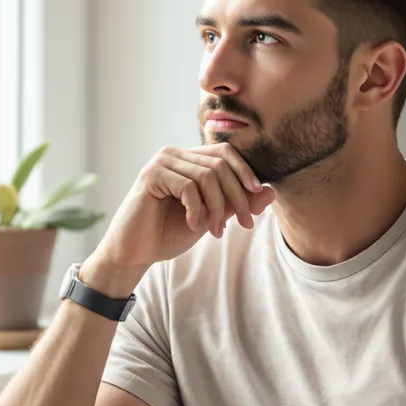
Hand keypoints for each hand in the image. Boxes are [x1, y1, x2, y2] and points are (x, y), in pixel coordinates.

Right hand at [88, 142, 275, 275]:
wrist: (135, 252)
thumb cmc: (168, 233)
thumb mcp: (210, 218)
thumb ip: (235, 204)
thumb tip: (270, 192)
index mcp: (187, 160)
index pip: (224, 152)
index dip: (245, 171)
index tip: (258, 194)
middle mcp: (174, 155)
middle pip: (220, 165)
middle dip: (237, 196)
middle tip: (244, 224)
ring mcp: (161, 162)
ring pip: (207, 176)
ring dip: (217, 208)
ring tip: (215, 232)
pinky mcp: (151, 175)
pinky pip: (188, 186)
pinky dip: (197, 209)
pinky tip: (194, 226)